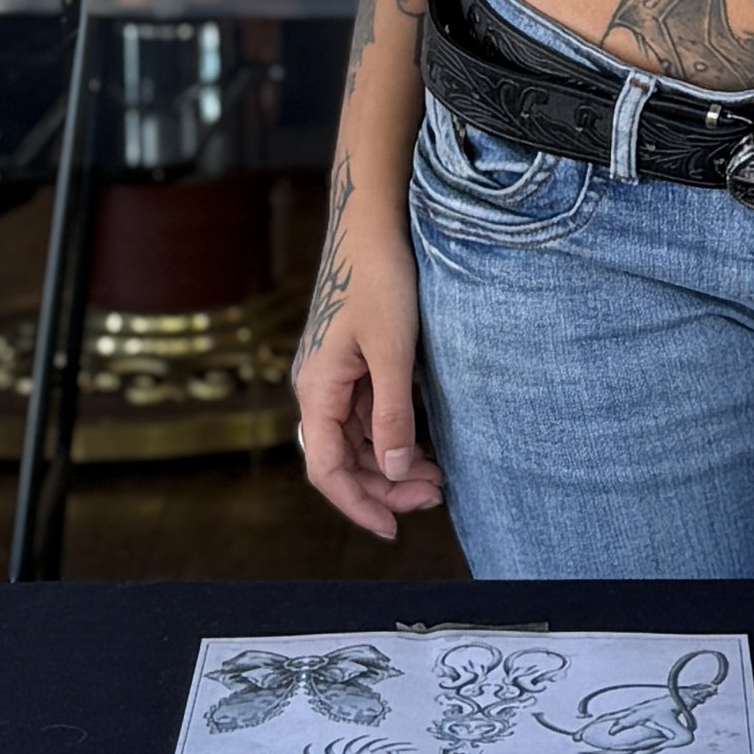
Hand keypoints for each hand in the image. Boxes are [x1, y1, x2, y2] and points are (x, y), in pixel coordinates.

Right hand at [292, 191, 445, 540]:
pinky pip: (366, 413)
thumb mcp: (392, 350)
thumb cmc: (380, 279)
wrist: (373, 222)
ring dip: (390, 462)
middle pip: (343, 459)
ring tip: (436, 474)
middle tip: (433, 496)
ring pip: (357, 439)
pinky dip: (392, 433)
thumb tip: (394, 472)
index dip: (359, 505)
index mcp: (317, 390)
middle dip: (384, 486)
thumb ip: (392, 415)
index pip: (328, 470)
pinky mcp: (352, 361)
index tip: (394, 530)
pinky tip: (422, 438)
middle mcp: (318, 388)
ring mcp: (334, 375)